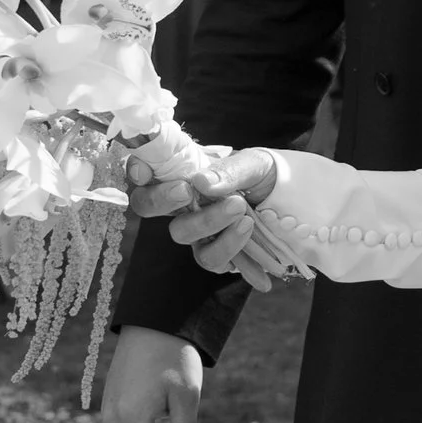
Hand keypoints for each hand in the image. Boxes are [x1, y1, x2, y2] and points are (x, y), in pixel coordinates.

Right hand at [126, 131, 288, 286]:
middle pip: (147, 205)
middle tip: (188, 191)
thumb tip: (201, 182)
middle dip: (163, 199)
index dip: (135, 171)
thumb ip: (229, 169)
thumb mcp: (252, 163)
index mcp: (181, 172)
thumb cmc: (260, 174)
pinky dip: (231, 249)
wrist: (286, 202)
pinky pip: (211, 259)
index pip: (143, 170)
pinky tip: (248, 233)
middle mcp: (180, 203)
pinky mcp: (215, 253)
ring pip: (181, 233)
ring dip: (208, 223)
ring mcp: (195, 230)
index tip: (143, 171)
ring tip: (242, 211)